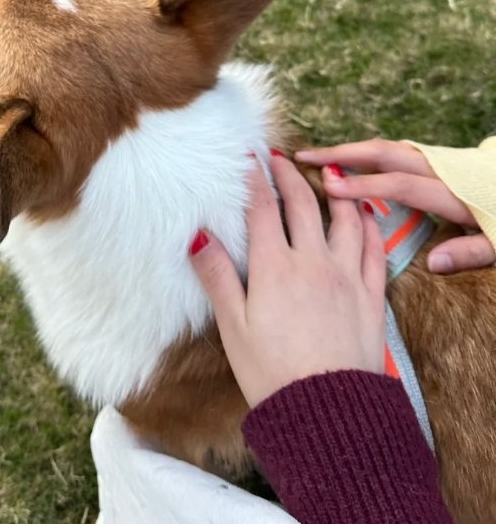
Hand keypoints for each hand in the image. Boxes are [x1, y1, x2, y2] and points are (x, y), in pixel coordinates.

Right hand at [189, 155, 385, 408]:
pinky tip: (363, 215)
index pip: (262, 208)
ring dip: (334, 191)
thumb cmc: (272, 374)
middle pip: (302, 204)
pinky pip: (375, 249)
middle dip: (289, 175)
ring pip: (344, 219)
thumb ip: (217, 275)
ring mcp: (347, 277)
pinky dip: (368, 224)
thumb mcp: (233, 326)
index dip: (254, 178)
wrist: (329, 415)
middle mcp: (314, 262)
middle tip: (279, 158)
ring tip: (328, 174)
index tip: (249, 156)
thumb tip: (197, 234)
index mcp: (275, 267)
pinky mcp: (372, 297)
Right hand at [295, 139, 495, 273]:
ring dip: (350, 151)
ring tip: (316, 158)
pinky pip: (394, 152)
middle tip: (304, 159)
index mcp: (453, 192)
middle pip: (384, 154)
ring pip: (386, 149)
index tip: (328, 185)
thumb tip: (434, 263)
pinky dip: (366, 154)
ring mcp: (437, 160)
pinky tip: (346, 164)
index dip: (363, 185)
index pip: (400, 185)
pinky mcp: (436, 160)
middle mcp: (439, 169)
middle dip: (342, 154)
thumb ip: (470, 252)